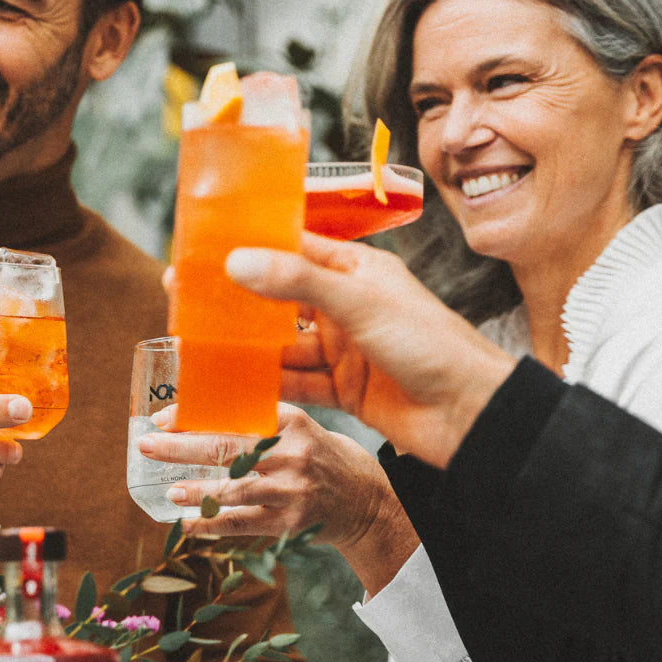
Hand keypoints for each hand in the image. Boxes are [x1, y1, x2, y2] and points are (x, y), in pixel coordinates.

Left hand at [138, 403, 417, 593]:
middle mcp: (292, 453)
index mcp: (291, 421)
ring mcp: (292, 490)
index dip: (195, 416)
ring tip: (169, 491)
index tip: (163, 418)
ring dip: (197, 490)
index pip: (234, 414)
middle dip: (182, 447)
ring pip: (234, 490)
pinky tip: (186, 523)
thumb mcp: (299, 429)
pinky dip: (211, 524)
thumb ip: (258, 423)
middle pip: (228, 447)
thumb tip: (194, 420)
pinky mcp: (290, 523)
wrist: (366, 501)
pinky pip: (242, 525)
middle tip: (147, 444)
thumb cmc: (321, 458)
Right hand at [225, 234, 516, 468]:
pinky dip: (269, 385)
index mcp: (356, 270)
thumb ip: (299, 281)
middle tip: (190, 301)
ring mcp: (344, 350)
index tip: (207, 246)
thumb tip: (238, 261)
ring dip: (249, 349)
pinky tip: (236, 386)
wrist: (471, 415)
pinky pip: (297, 383)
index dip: (251, 246)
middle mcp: (347, 307)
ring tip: (201, 347)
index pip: (295, 247)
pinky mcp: (344, 389)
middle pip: (281, 300)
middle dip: (240, 303)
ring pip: (284, 345)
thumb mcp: (360, 302)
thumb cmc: (430, 344)